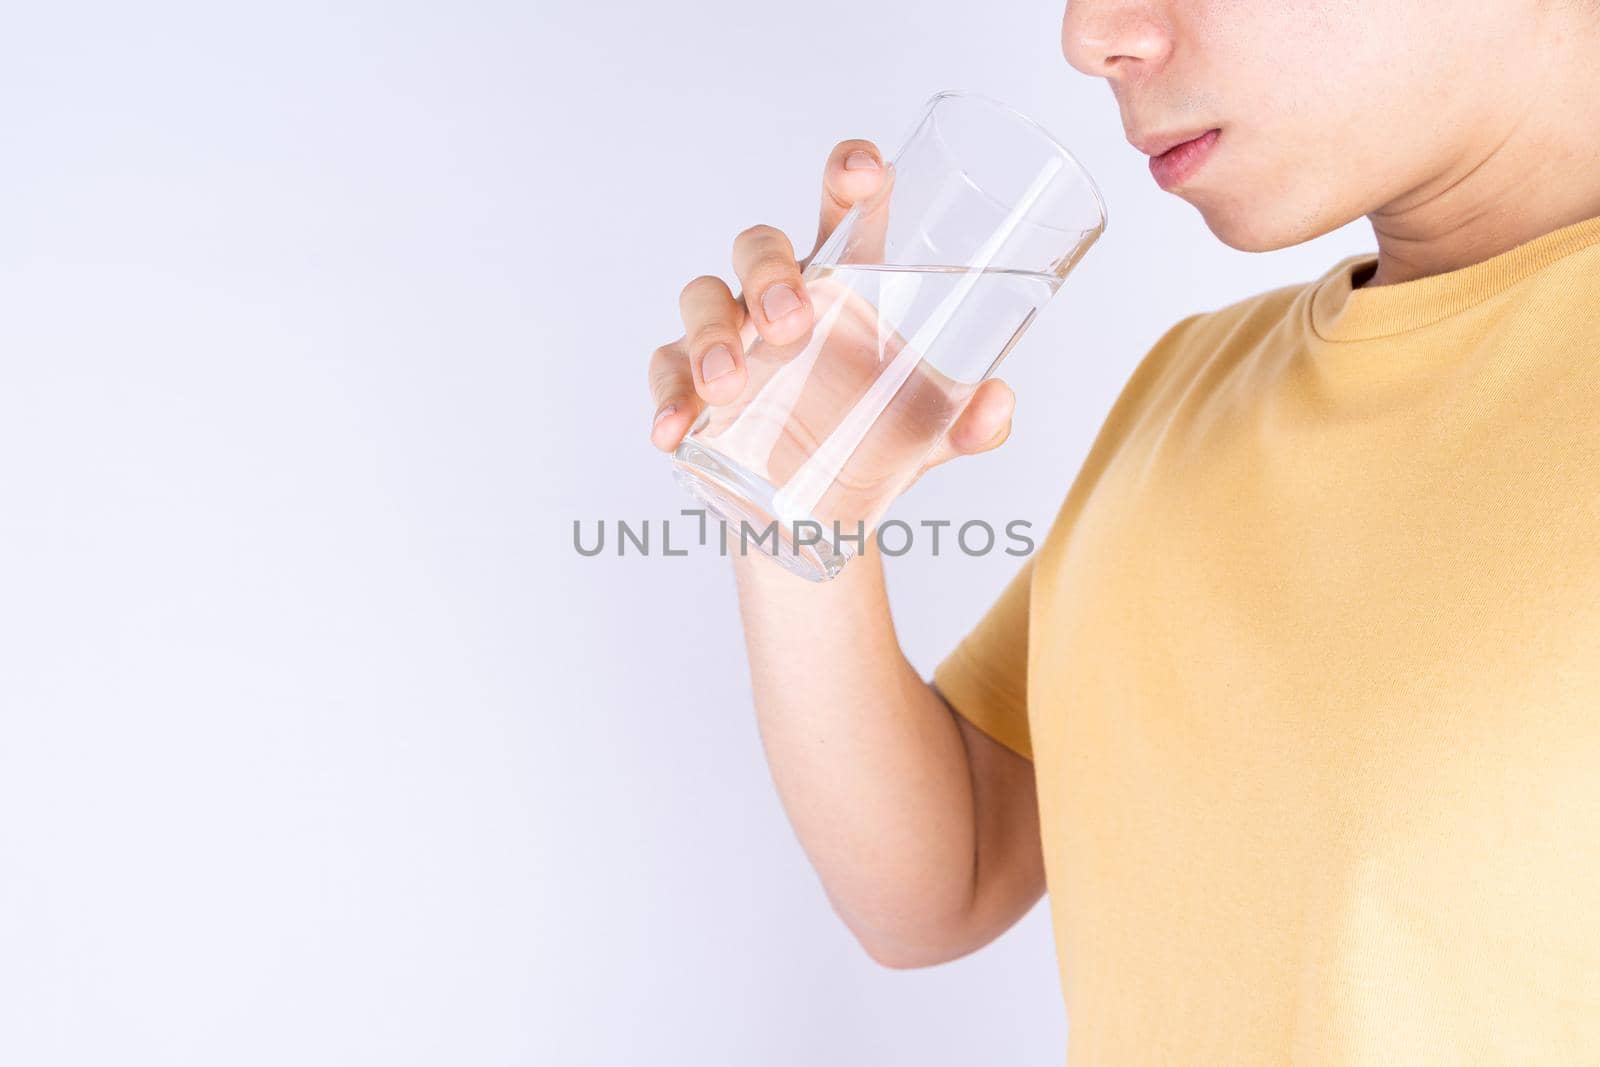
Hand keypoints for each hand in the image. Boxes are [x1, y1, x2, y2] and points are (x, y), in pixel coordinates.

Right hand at [648, 140, 1015, 478]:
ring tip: (727, 386)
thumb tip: (997, 408)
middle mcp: (782, 294)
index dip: (847, 174)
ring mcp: (731, 334)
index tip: (864, 175)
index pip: (842, 206)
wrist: (821, 512)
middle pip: (761, 245)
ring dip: (711, 334)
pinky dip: (668, 397)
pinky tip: (674, 429)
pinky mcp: (690, 381)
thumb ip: (966, 423)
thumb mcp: (928, 435)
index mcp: (846, 280)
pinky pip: (665, 370)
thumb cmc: (874, 438)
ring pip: (702, 296)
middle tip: (792, 323)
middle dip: (769, 273)